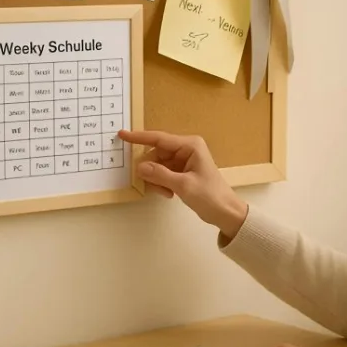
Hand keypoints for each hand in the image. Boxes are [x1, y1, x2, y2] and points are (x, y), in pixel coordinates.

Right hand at [119, 129, 248, 238]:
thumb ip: (160, 174)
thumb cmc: (210, 196)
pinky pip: (162, 173)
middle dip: (151, 170)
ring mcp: (183, 160)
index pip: (159, 138)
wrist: (225, 212)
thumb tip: (140, 167)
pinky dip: (161, 184)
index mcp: (190, 145)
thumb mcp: (183, 185)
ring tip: (166, 193)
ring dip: (156, 180)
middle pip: (156, 154)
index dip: (139, 137)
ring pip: (157, 166)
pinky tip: (169, 194)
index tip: (121, 135)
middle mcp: (186, 149)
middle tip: (154, 186)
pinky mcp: (181, 172)